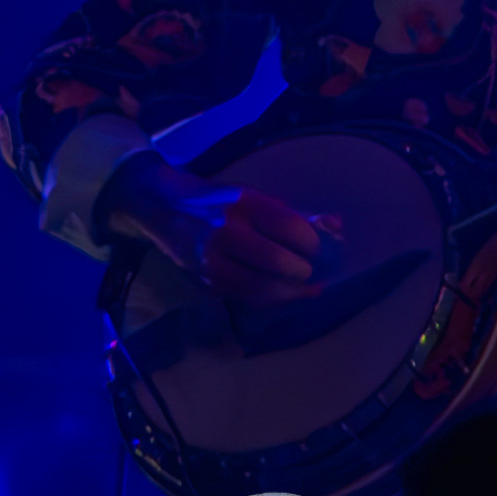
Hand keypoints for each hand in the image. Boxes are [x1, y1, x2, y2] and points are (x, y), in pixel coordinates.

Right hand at [102, 154, 340, 308]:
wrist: (160, 208)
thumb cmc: (217, 201)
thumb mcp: (253, 198)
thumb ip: (294, 214)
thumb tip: (336, 226)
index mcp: (240, 203)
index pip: (291, 228)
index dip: (315, 242)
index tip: (320, 247)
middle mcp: (223, 231)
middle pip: (278, 261)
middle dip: (304, 269)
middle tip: (312, 269)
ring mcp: (211, 260)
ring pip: (264, 287)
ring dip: (293, 290)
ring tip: (309, 286)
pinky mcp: (206, 281)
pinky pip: (249, 297)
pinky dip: (274, 297)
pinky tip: (287, 292)